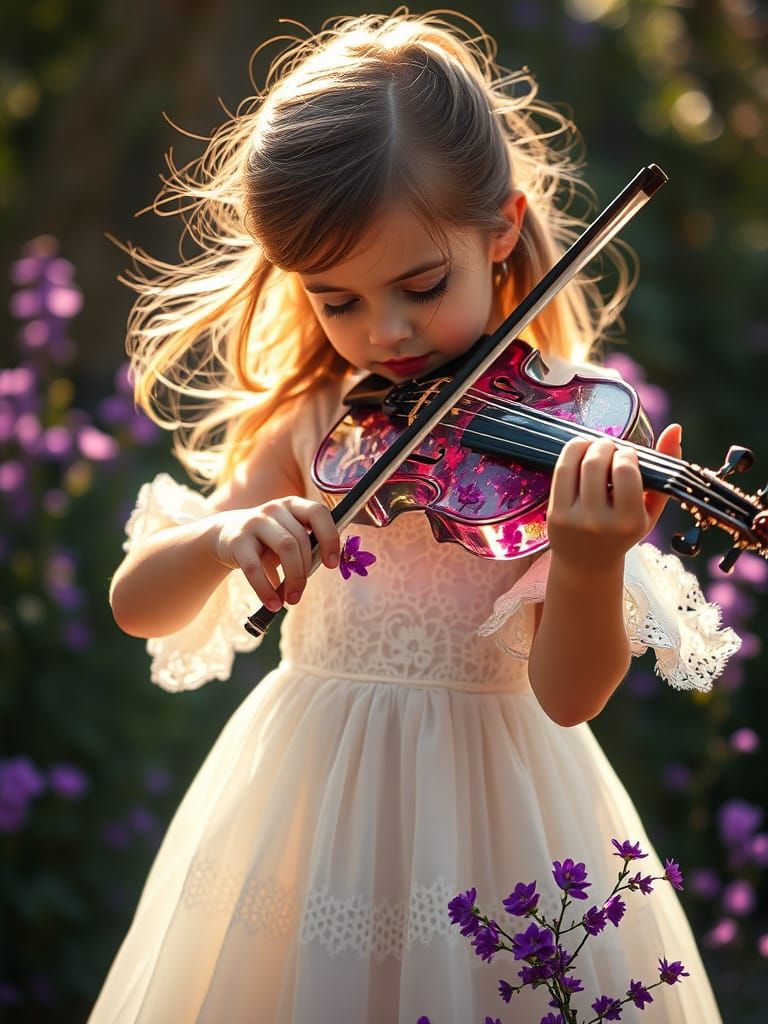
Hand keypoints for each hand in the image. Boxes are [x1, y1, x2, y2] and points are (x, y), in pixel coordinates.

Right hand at [212, 497, 339, 610]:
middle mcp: (275, 509)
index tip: (332, 564)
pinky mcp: (237, 540)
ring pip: (285, 548)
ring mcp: (255, 521)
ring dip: (293, 578)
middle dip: (305, 571)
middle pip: (300, 539)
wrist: (224, 534)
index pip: (318, 513)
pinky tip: (273, 604)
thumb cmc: (267, 540)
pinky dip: (266, 589)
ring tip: (291, 599)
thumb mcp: (288, 535)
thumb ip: (309, 546)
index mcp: (293, 505)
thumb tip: (329, 565)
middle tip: (300, 593)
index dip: (329, 537)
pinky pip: (254, 567)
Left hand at [546, 423, 682, 575]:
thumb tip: (676, 429)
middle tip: (609, 448)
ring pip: (577, 463)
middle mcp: (600, 522)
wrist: (587, 564)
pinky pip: (560, 471)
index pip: (625, 470)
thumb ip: (666, 471)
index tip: (627, 455)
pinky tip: (579, 452)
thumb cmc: (623, 532)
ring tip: (595, 448)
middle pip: (598, 462)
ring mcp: (574, 518)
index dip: (626, 453)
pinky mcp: (555, 514)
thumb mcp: (650, 509)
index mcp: (629, 521)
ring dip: (587, 445)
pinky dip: (570, 453)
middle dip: (605, 446)